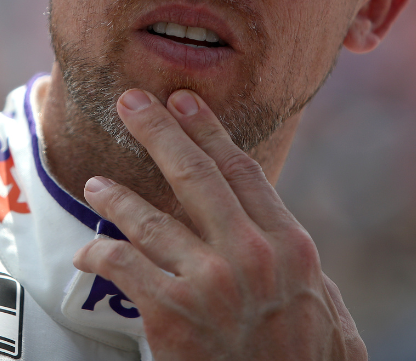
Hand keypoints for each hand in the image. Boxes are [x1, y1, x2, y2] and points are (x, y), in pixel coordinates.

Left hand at [72, 87, 366, 359]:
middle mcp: (252, 257)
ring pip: (149, 220)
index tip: (184, 101)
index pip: (243, 173)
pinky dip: (99, 254)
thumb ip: (304, 273)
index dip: (209, 131)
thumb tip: (282, 241)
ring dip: (117, 198)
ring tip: (95, 185)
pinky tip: (87, 252)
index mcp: (291, 249)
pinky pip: (122, 264)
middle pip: (195, 177)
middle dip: (158, 132)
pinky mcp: (171, 312)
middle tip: (130, 102)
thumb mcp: (328, 315)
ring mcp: (210, 283)